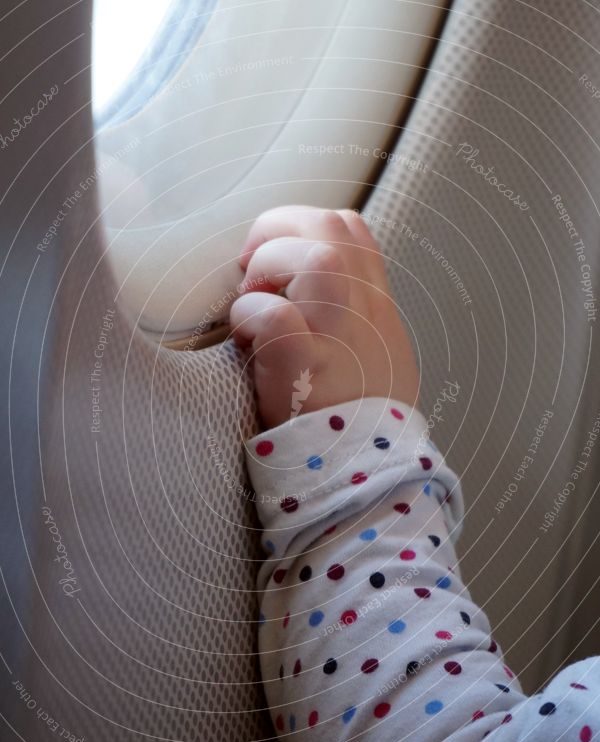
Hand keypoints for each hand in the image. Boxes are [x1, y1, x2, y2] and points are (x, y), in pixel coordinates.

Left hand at [230, 205, 419, 428]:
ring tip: (252, 305)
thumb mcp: (379, 355)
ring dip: (265, 270)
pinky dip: (248, 318)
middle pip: (327, 224)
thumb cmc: (364, 419)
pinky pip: (270, 313)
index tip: (277, 256)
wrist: (369, 471)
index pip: (349, 228)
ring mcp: (338, 332)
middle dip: (276, 230)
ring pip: (308, 255)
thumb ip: (353, 317)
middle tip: (251, 269)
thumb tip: (311, 296)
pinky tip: (247, 343)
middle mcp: (363, 308)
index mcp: (376, 304)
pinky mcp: (304, 362)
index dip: (305, 225)